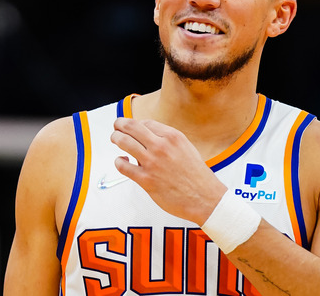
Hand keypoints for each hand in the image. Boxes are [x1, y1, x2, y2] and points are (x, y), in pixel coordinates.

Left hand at [110, 117, 226, 224]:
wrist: (205, 198)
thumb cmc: (197, 176)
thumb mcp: (186, 148)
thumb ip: (167, 141)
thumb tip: (148, 136)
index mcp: (173, 136)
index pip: (145, 122)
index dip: (136, 124)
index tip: (132, 127)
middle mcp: (161, 146)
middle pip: (131, 126)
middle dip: (119, 124)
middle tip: (116, 125)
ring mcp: (152, 163)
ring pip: (123, 142)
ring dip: (116, 138)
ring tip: (115, 138)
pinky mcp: (146, 180)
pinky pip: (123, 166)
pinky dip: (119, 161)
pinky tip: (122, 161)